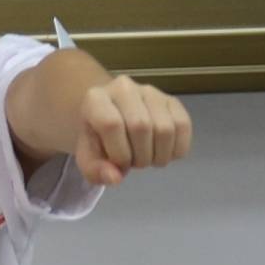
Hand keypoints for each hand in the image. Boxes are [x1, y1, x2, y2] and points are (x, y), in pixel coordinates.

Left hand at [15, 37, 194, 181]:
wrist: (94, 101)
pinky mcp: (168, 98)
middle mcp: (122, 87)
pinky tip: (165, 153)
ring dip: (158, 154)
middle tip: (131, 163)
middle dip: (139, 156)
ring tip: (145, 158)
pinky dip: (178, 146)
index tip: (114, 163)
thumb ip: (93, 167)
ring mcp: (148, 90)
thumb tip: (115, 177)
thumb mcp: (80, 151)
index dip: (115, 150)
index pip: (111, 124)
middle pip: (143, 128)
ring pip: (166, 127)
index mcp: (95, 98)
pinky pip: (183, 124)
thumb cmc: (86, 131)